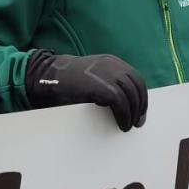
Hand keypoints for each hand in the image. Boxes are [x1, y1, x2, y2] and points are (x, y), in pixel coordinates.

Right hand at [24, 51, 147, 130]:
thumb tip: (125, 102)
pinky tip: (121, 124)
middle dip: (140, 106)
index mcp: (111, 62)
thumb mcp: (92, 76)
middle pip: (137, 86)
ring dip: (132, 114)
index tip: (140, 111)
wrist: (47, 77)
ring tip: (128, 126)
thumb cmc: (67, 81)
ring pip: (131, 95)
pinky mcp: (100, 86)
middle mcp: (112, 65)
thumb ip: (107, 82)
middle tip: (138, 122)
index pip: (136, 78)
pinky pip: (120, 102)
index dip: (141, 96)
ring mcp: (107, 74)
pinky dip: (124, 116)